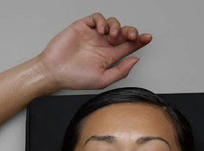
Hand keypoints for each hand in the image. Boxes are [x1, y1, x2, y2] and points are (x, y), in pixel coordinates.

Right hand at [37, 13, 151, 91]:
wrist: (55, 72)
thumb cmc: (75, 79)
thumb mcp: (103, 80)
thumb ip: (121, 71)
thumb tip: (135, 60)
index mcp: (109, 58)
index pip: (128, 47)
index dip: (139, 42)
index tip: (148, 39)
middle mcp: (102, 45)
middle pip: (123, 33)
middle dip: (131, 32)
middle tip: (133, 36)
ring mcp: (93, 35)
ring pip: (112, 23)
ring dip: (117, 27)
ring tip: (112, 36)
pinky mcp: (83, 27)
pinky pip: (97, 18)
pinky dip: (103, 21)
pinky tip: (102, 30)